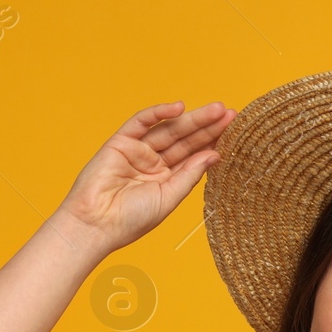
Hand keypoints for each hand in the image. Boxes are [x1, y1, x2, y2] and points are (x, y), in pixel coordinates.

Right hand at [51, 100, 236, 257]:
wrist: (95, 224)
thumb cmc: (130, 220)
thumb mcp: (168, 197)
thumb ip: (190, 175)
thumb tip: (215, 155)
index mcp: (167, 179)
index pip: (194, 157)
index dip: (213, 143)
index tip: (236, 132)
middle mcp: (154, 163)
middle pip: (185, 140)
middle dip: (208, 127)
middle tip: (231, 114)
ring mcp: (137, 151)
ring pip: (169, 129)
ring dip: (192, 118)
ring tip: (216, 109)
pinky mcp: (120, 142)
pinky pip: (141, 122)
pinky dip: (158, 112)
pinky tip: (178, 107)